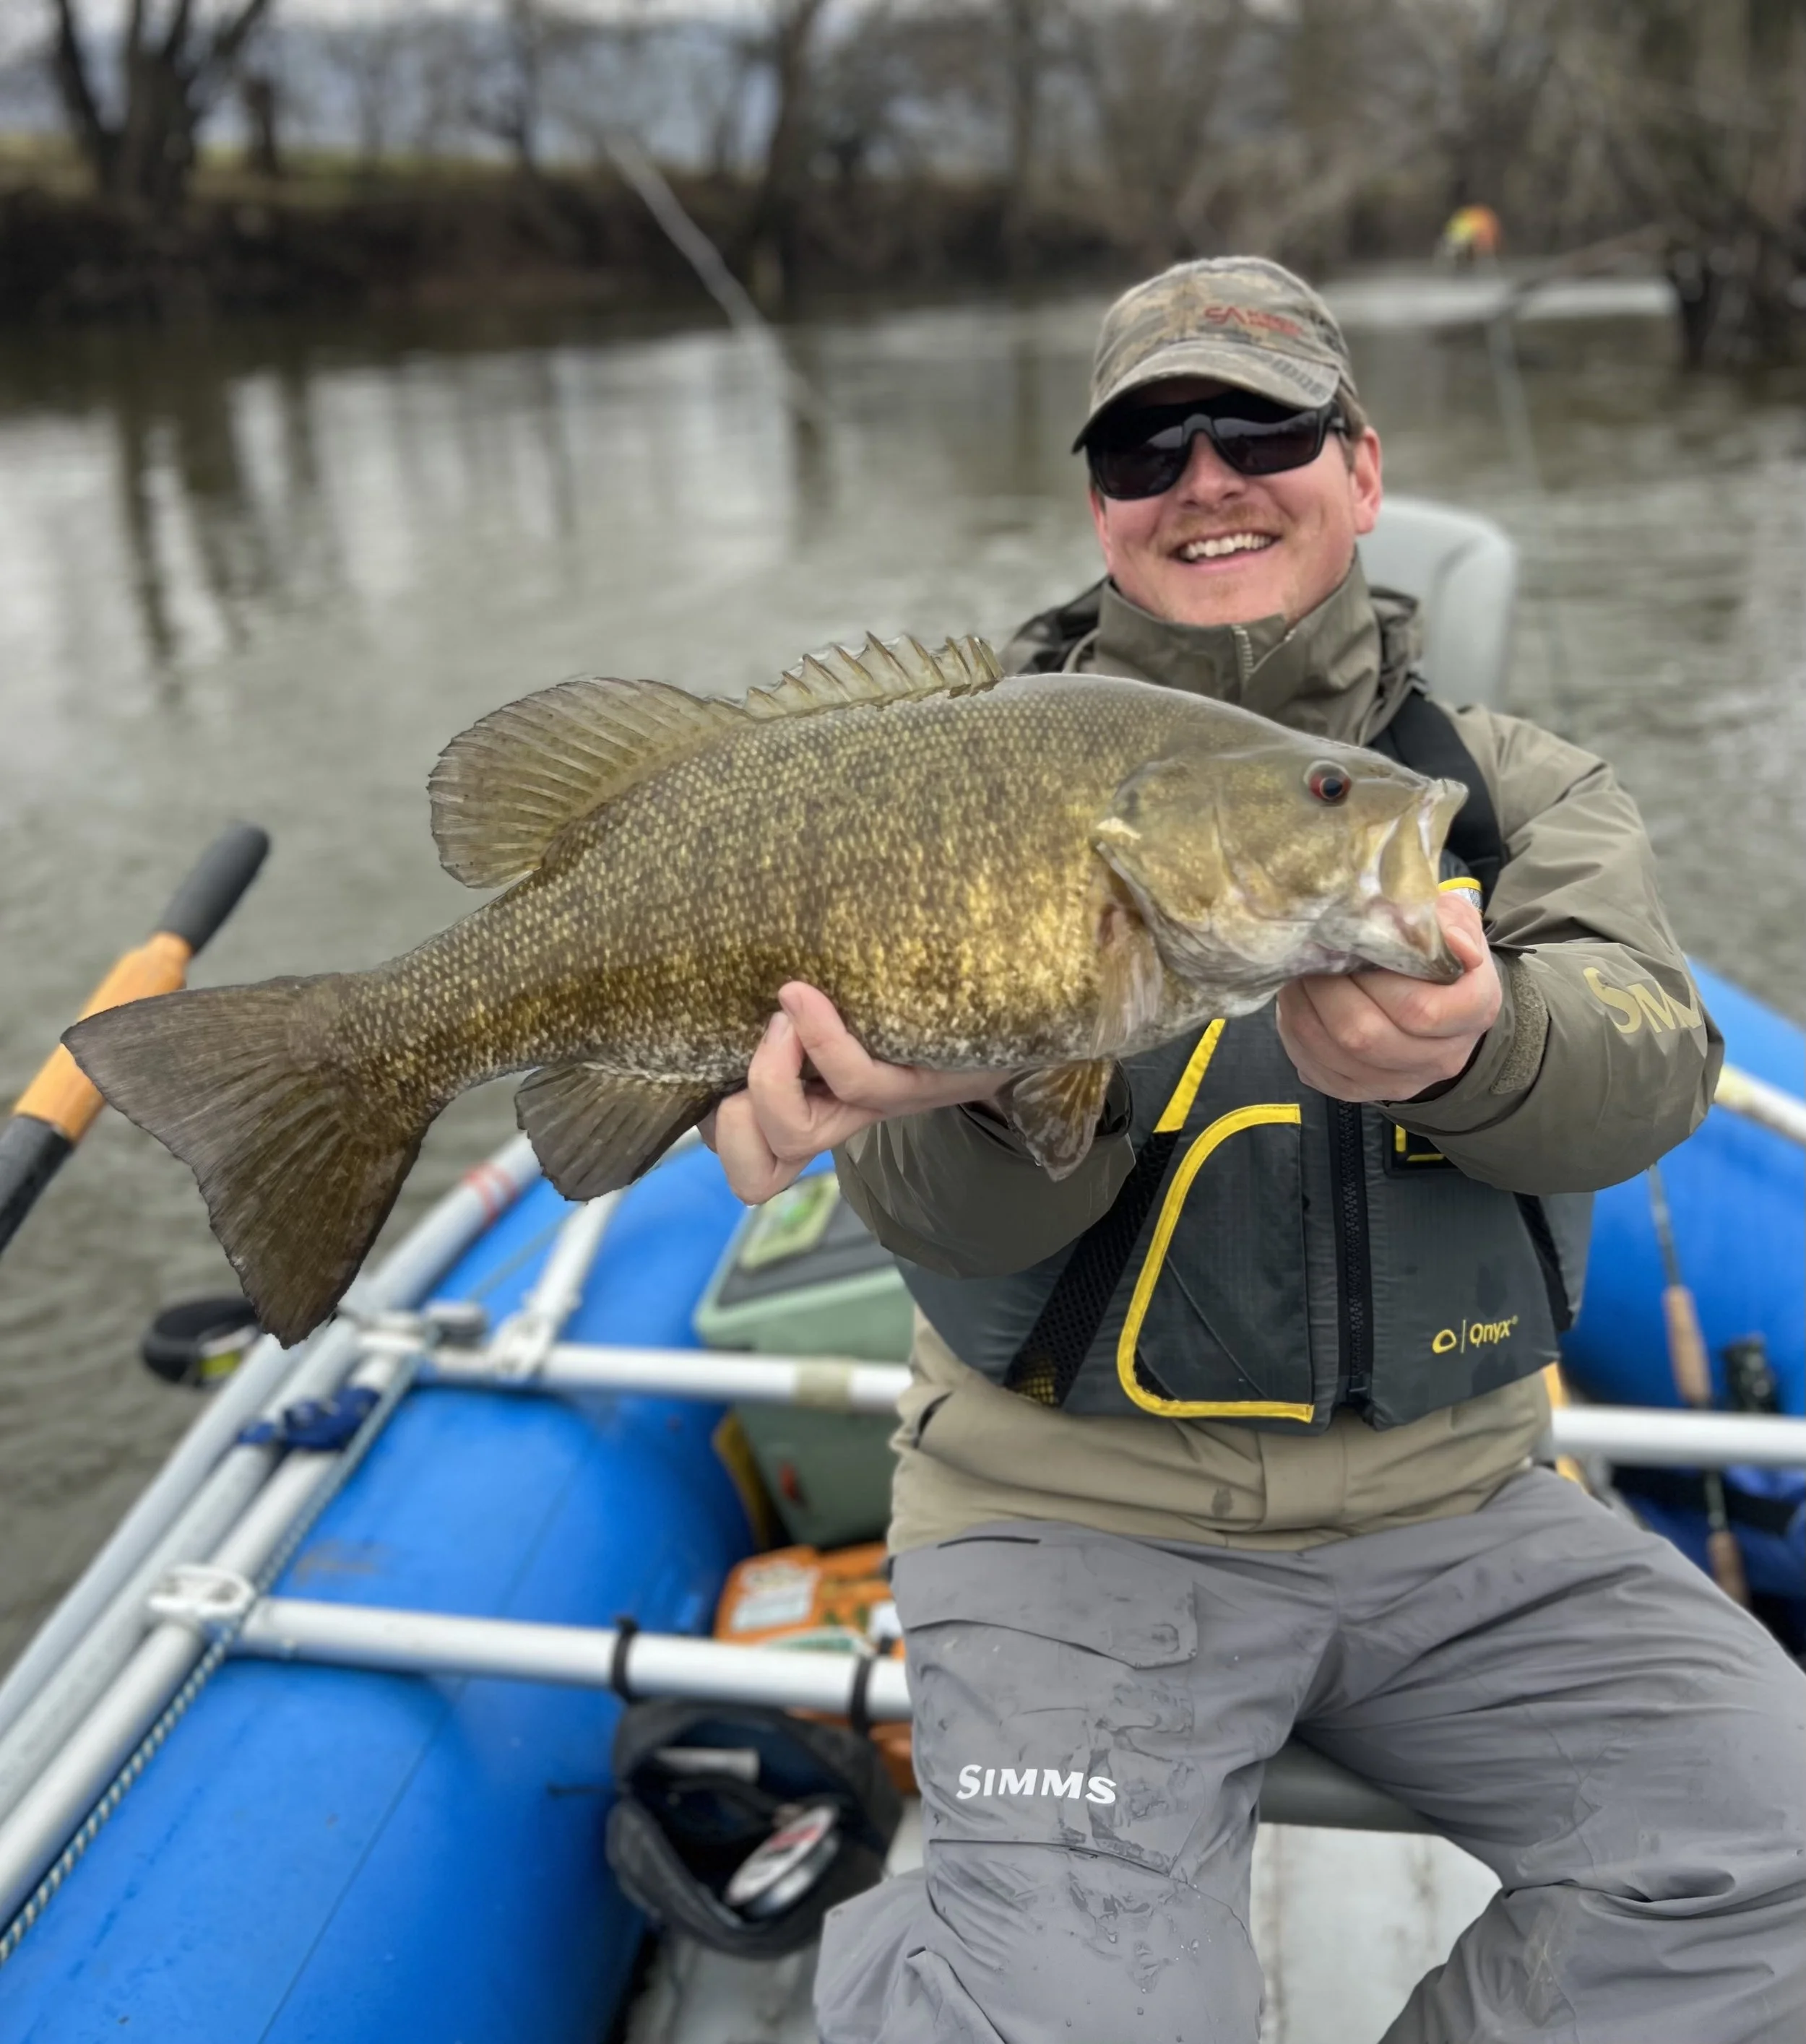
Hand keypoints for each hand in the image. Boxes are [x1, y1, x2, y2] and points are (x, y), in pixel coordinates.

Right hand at [700, 982, 1011, 1202]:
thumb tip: (733, 969)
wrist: (1006, 1007)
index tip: (714, 1059)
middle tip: (759, 1047)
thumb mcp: (837, 1003)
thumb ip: (783, 999)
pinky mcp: (916, 1087)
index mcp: (807, 1108)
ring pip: (796, 1137)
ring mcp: (873, 1108)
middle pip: (754, 1175)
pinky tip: (805, 995)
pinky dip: (819, 1038)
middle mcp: (836, 1121)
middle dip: (731, 1120)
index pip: (738, 1158)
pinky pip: (853, 1081)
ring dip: (769, 1078)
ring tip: (784, 1019)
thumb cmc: (910, 1003)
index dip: (712, 1130)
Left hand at [1276, 893, 1500, 1103]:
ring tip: (1298, 975)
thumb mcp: (1455, 924)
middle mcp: (1441, 1057)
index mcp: (1474, 1011)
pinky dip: (1296, 1035)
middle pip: (1368, 1036)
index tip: (1351, 946)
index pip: (1422, 1011)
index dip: (1375, 980)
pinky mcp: (1361, 1091)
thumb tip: (1452, 942)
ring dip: (1303, 1010)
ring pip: (1337, 1055)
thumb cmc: (1441, 955)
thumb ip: (1450, 923)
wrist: (1438, 1005)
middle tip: (1310, 955)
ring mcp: (1401, 1082)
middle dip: (1327, 991)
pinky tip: (1298, 1004)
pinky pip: (1317, 1070)